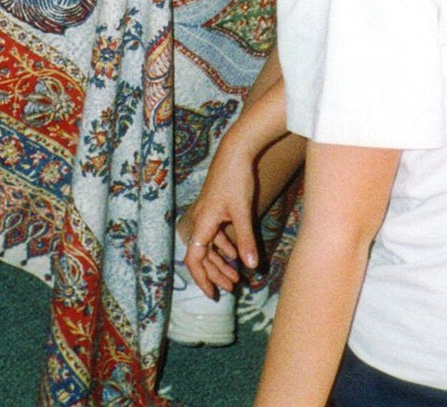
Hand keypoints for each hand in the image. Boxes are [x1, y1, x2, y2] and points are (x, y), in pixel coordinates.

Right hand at [181, 142, 259, 297]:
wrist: (235, 152)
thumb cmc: (237, 180)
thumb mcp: (243, 212)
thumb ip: (246, 240)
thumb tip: (251, 266)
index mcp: (203, 223)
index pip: (194, 258)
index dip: (201, 278)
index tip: (212, 294)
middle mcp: (200, 221)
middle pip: (201, 256)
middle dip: (215, 275)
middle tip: (232, 288)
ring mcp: (207, 215)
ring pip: (209, 247)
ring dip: (221, 263)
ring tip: (237, 277)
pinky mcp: (214, 209)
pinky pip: (215, 235)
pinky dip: (225, 248)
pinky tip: (237, 255)